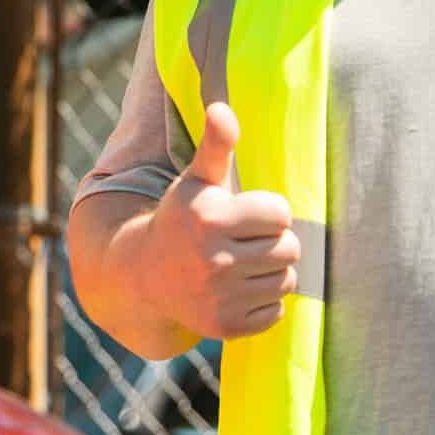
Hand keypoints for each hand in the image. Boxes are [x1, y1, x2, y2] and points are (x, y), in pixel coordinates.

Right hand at [134, 103, 302, 339]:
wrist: (144, 274)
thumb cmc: (181, 220)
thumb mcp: (195, 181)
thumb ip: (216, 145)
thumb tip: (222, 108)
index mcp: (210, 217)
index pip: (281, 213)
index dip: (267, 212)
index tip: (244, 215)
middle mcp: (214, 259)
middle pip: (290, 248)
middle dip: (274, 242)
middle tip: (248, 242)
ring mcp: (220, 296)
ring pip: (287, 280)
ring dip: (273, 271)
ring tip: (246, 265)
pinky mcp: (225, 326)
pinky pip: (275, 312)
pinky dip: (265, 303)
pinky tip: (240, 290)